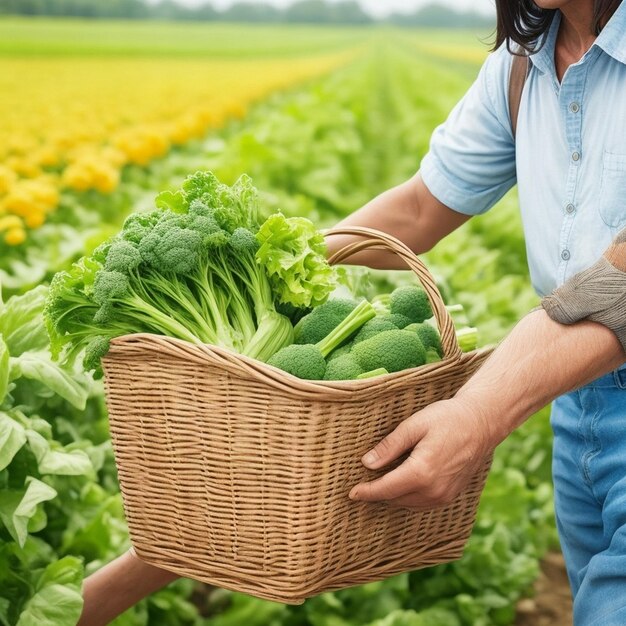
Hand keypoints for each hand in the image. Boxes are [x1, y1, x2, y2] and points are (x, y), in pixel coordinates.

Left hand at [348, 396, 495, 509]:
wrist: (481, 422)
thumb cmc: (447, 418)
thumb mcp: (414, 425)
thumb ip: (390, 446)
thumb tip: (367, 463)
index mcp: (422, 472)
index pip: (386, 489)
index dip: (366, 492)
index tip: (351, 493)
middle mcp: (434, 490)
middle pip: (395, 499)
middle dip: (377, 493)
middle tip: (361, 483)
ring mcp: (444, 496)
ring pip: (407, 504)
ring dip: (392, 496)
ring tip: (378, 482)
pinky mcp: (450, 495)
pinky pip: (421, 503)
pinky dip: (407, 497)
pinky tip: (400, 483)